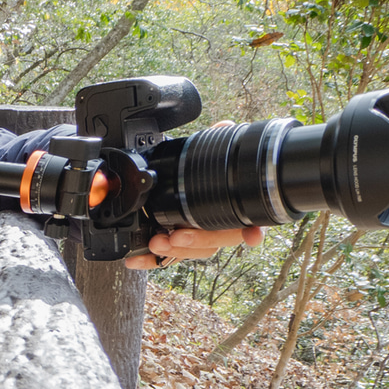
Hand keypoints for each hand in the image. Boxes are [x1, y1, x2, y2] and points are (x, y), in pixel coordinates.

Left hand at [120, 120, 262, 268]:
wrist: (169, 185)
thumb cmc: (197, 174)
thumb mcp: (206, 155)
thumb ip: (216, 143)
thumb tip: (225, 127)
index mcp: (231, 210)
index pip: (250, 222)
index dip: (254, 231)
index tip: (251, 236)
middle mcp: (217, 228)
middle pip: (215, 242)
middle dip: (197, 240)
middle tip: (177, 235)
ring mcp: (196, 239)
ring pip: (191, 252)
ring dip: (174, 251)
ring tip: (156, 243)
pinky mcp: (173, 247)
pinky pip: (164, 258)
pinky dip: (149, 261)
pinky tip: (134, 261)